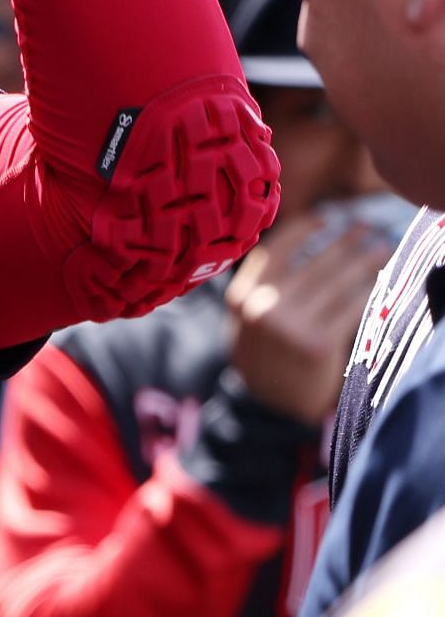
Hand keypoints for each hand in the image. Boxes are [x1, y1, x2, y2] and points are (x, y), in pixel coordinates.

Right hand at [226, 211, 391, 425]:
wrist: (267, 407)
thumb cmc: (263, 356)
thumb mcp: (245, 319)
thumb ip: (262, 287)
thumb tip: (303, 246)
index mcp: (241, 296)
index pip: (276, 250)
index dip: (303, 230)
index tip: (325, 218)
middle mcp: (263, 306)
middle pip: (314, 262)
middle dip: (344, 241)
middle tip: (365, 226)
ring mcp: (290, 325)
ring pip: (337, 282)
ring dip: (364, 261)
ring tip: (382, 249)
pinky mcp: (318, 343)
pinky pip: (351, 308)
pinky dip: (370, 292)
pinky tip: (382, 284)